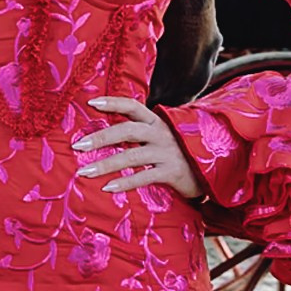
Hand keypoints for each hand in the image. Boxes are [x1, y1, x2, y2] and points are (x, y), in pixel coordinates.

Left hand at [73, 96, 201, 198]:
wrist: (211, 170)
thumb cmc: (179, 151)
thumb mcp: (161, 136)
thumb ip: (139, 132)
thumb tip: (106, 133)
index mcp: (156, 121)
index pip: (132, 106)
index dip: (113, 102)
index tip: (91, 103)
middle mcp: (160, 133)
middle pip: (127, 131)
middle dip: (101, 138)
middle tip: (78, 146)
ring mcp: (166, 152)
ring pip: (131, 156)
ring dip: (106, 164)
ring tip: (85, 172)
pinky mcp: (172, 172)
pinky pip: (144, 177)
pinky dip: (125, 183)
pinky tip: (107, 188)